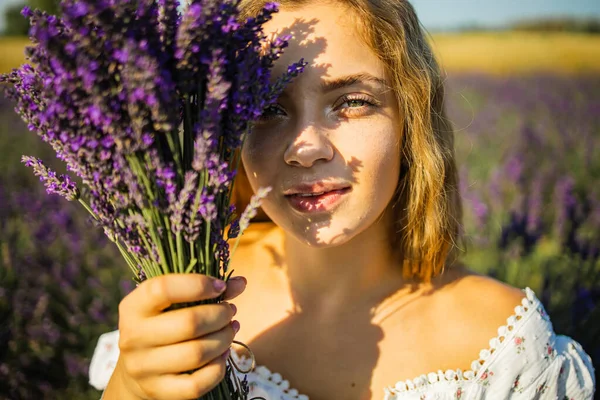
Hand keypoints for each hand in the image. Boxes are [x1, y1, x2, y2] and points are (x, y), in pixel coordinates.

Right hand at [107, 274, 245, 399]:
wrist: (135, 370)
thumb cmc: (161, 325)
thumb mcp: (171, 303)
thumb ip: (205, 289)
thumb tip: (240, 283)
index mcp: (133, 307)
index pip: (163, 289)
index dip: (198, 284)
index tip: (220, 286)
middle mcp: (133, 337)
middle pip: (189, 323)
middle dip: (220, 315)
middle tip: (230, 311)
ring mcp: (143, 368)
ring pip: (196, 353)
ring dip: (224, 339)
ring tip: (230, 329)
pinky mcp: (157, 391)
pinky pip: (197, 384)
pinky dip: (218, 368)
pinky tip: (223, 354)